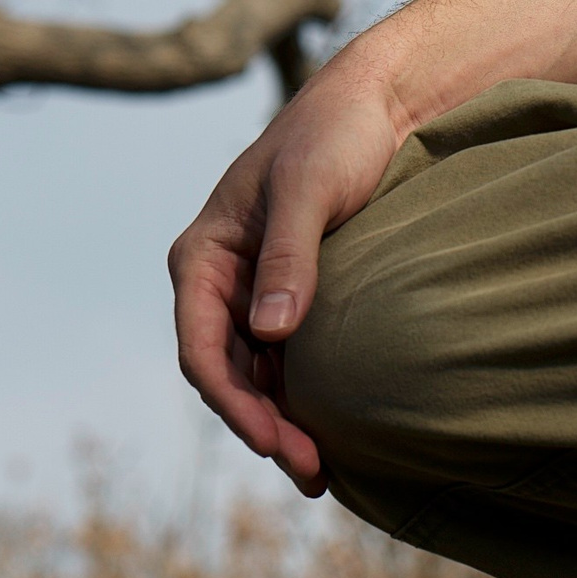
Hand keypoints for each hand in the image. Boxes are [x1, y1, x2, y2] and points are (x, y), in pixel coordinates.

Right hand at [170, 61, 411, 493]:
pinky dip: (304, 399)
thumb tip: (269, 333)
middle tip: (311, 471)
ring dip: (282, 423)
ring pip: (256, 377)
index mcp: (203, 256)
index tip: (270, 440)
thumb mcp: (309, 190)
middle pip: (225, 374)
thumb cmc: (333, 137)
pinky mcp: (296, 300)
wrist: (376, 106)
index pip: (200, 347)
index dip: (232, 401)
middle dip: (262, 426)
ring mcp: (256, 295)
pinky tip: (334, 432)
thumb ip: (290, 258)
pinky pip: (288, 363)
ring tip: (322, 471)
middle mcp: (221, 282)